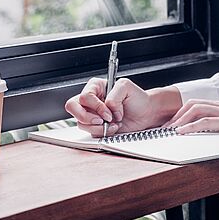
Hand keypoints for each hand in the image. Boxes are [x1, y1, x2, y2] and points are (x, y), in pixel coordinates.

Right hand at [64, 78, 180, 136]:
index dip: (96, 106)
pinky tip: (114, 128)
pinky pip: (90, 132)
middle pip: (72, 107)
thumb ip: (114, 95)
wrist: (146, 113)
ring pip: (80, 122)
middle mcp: (91, 100)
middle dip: (87, 117)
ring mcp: (91, 114)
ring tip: (114, 124)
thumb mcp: (126, 87)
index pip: (84, 96)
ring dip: (98, 127)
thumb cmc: (137, 98)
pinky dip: (102, 133)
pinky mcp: (95, 126)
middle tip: (102, 121)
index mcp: (96, 86)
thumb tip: (106, 107)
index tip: (109, 112)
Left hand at [163, 98, 218, 136]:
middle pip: (193, 103)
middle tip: (166, 128)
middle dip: (177, 115)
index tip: (174, 122)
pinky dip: (191, 126)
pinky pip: (206, 122)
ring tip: (170, 131)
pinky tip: (182, 132)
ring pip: (196, 109)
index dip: (184, 111)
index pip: (200, 103)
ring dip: (180, 120)